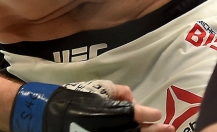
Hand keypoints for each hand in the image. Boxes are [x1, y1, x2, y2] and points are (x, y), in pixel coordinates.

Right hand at [10, 80, 171, 131]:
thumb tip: (130, 96)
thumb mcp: (95, 89)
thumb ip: (115, 91)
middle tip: (168, 129)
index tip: (157, 114)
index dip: (148, 114)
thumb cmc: (73, 100)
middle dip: (153, 131)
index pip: (135, 114)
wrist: (48, 117)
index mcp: (110, 113)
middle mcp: (110, 129)